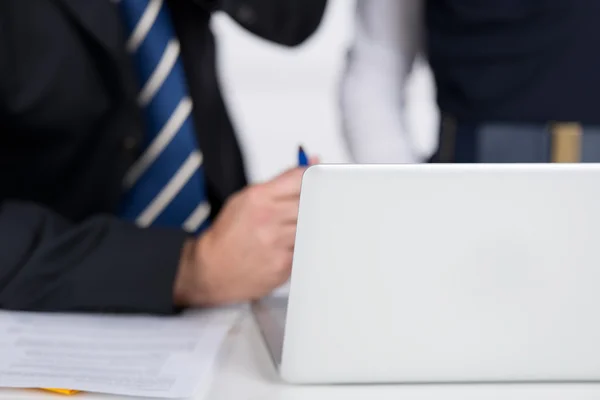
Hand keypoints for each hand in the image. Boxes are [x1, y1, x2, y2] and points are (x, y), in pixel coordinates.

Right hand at [175, 157, 317, 305]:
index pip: (300, 178)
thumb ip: (283, 181)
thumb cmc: (230, 233)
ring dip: (310, 227)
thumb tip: (310, 161)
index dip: (314, 178)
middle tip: (311, 208)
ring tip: (293, 230)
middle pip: (311, 202)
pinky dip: (303, 247)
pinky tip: (288, 247)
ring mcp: (276, 242)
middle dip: (315, 204)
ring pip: (312, 227)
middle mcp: (268, 218)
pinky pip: (306, 250)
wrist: (213, 269)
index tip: (318, 181)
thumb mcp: (248, 198)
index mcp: (259, 197)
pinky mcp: (284, 264)